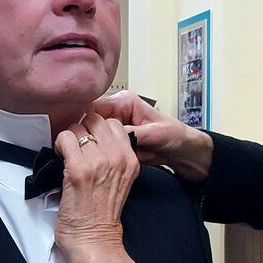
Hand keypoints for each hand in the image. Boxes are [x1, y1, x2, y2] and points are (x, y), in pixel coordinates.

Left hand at [55, 112, 144, 262]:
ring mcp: (99, 161)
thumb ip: (115, 158)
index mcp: (130, 159)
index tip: (88, 140)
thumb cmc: (102, 215)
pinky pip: (65, 138)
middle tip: (76, 146)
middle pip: (96, 119)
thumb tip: (95, 139)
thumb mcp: (121, 181)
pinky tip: (61, 160)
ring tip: (68, 155)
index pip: (113, 123)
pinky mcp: (78, 169)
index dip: (96, 128)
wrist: (95, 241)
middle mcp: (118, 157)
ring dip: (69, 138)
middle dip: (82, 129)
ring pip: (78, 127)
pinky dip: (59, 146)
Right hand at [90, 90, 213, 182]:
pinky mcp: (116, 142)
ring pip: (93, 136)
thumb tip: (111, 135)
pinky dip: (101, 155)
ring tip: (94, 157)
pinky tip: (100, 161)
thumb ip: (131, 133)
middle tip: (86, 149)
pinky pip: (102, 148)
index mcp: (124, 101)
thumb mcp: (154, 133)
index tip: (79, 134)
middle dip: (87, 136)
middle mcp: (116, 112)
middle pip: (89, 121)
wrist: (183, 152)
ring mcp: (115, 128)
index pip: (94, 106)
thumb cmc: (175, 136)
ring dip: (94, 147)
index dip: (84, 120)